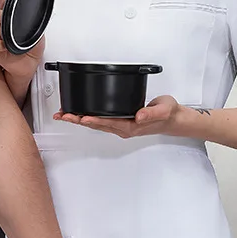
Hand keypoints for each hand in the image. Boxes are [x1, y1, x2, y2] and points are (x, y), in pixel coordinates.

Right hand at [0, 0, 44, 81]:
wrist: (28, 66)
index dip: (4, 1)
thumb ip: (34, 24)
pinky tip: (3, 47)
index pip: (4, 3)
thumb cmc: (32, 49)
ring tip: (8, 39)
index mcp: (12, 19)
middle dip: (1, 16)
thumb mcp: (39, 34)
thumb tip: (33, 17)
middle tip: (8, 23)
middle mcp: (2, 26)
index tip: (7, 4)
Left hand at [54, 95, 181, 137]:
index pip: (108, 123)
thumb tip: (139, 116)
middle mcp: (123, 128)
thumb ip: (151, 113)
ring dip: (80, 119)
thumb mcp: (163, 109)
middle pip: (96, 125)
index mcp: (131, 126)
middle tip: (64, 115)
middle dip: (79, 120)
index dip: (94, 120)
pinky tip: (79, 114)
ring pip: (96, 124)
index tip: (81, 117)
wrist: (173, 119)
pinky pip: (100, 121)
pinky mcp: (120, 122)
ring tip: (65, 115)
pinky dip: (88, 117)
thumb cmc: (168, 114)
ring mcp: (121, 126)